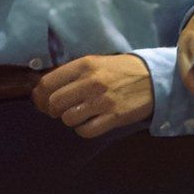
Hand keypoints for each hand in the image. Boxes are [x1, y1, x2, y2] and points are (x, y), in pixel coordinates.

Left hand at [35, 53, 157, 139]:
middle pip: (54, 103)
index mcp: (84, 65)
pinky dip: (83, 129)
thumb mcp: (95, 62)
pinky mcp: (114, 116)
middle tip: (59, 111)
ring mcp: (103, 100)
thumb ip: (72, 73)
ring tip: (78, 115)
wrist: (153, 77)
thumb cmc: (119, 70)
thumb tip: (44, 89)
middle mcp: (91, 81)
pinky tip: (89, 123)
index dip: (39, 96)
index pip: (47, 83)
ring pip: (68, 119)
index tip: (42, 101)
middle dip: (52, 110)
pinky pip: (86, 130)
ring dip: (69, 120)